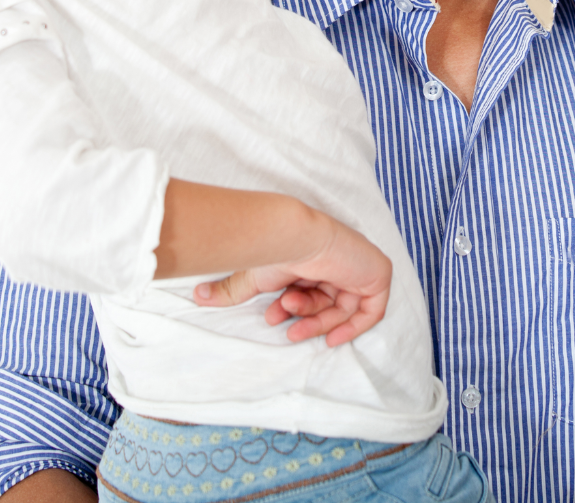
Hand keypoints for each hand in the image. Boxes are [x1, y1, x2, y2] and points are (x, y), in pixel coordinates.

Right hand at [193, 215, 390, 345]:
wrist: (294, 236)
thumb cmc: (274, 251)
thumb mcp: (252, 278)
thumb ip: (231, 290)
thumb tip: (197, 297)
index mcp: (316, 261)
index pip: (312, 294)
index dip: (295, 312)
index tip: (272, 319)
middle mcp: (339, 263)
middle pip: (328, 304)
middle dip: (303, 316)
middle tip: (280, 318)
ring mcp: (359, 268)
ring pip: (343, 309)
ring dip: (316, 319)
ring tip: (291, 309)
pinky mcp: (377, 274)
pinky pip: (372, 311)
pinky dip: (353, 327)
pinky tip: (331, 338)